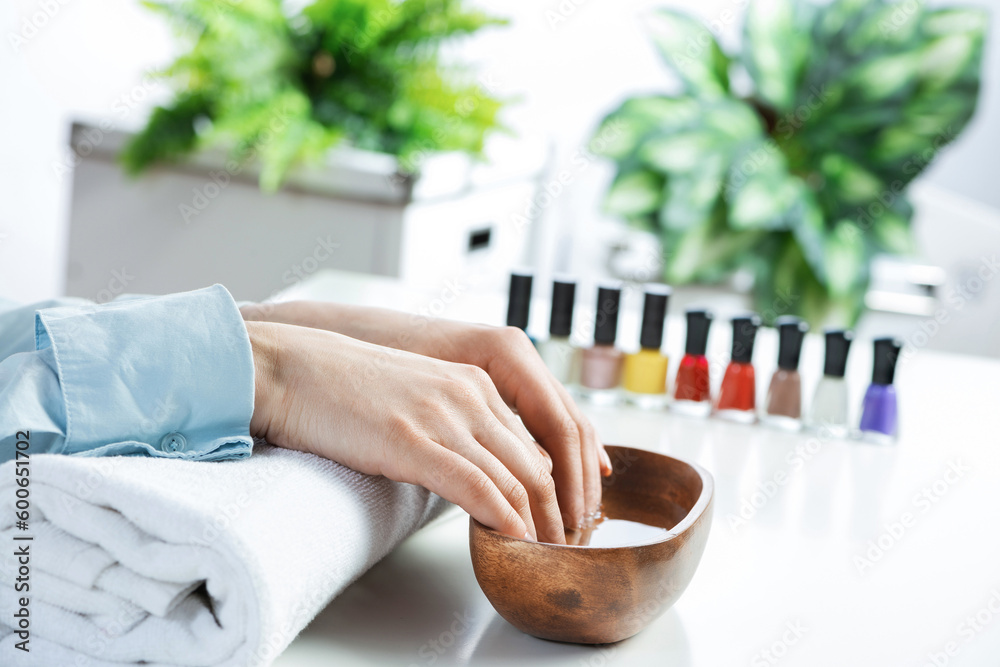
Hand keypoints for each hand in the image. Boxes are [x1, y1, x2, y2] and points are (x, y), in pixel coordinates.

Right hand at [246, 320, 566, 542]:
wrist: (290, 367)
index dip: (557, 486)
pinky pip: (477, 488)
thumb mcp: (418, 396)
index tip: (559, 518)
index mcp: (475, 382)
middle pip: (538, 464)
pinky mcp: (413, 443)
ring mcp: (443, 417)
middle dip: (558, 511)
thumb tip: (478, 470)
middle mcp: (469, 395)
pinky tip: (515, 542)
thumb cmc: (345, 389)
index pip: (538, 440)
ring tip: (546, 554)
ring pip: (516, 479)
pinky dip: (504, 520)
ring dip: (539, 524)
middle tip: (563, 546)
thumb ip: (455, 423)